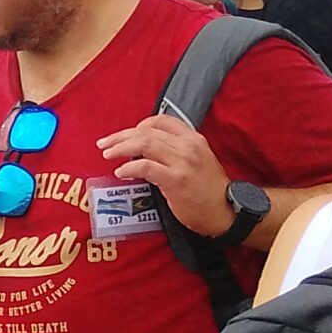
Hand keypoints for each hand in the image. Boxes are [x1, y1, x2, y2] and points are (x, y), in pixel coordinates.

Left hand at [95, 114, 232, 237]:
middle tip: (103, 143)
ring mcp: (183, 162)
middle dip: (120, 136)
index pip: (161, 120)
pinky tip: (120, 172)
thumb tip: (144, 149)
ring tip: (107, 154)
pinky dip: (128, 167)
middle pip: (146, 132)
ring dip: (120, 148)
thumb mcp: (198, 160)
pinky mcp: (176, 180)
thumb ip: (175, 151)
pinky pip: (145, 167)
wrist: (228, 212)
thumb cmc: (209, 190)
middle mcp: (188, 146)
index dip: (138, 125)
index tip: (125, 135)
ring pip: (144, 144)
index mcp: (194, 138)